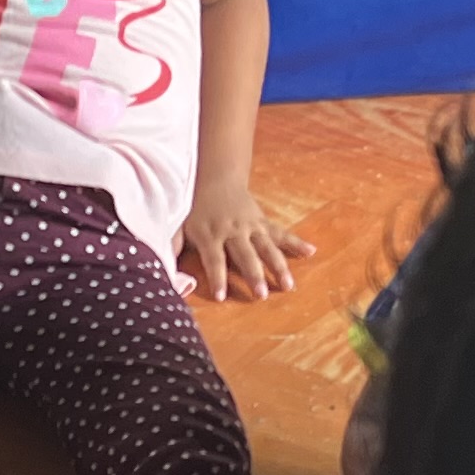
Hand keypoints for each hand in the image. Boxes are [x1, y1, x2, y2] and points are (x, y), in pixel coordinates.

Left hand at [176, 185, 309, 302]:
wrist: (215, 178)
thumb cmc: (195, 210)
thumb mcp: (179, 227)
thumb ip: (171, 249)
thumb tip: (163, 275)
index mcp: (210, 234)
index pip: (214, 260)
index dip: (217, 278)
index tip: (222, 296)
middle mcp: (232, 231)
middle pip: (245, 256)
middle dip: (253, 276)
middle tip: (261, 295)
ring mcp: (250, 226)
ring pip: (267, 248)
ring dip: (278, 266)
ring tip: (288, 285)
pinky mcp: (263, 222)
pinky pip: (281, 233)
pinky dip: (296, 243)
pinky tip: (311, 252)